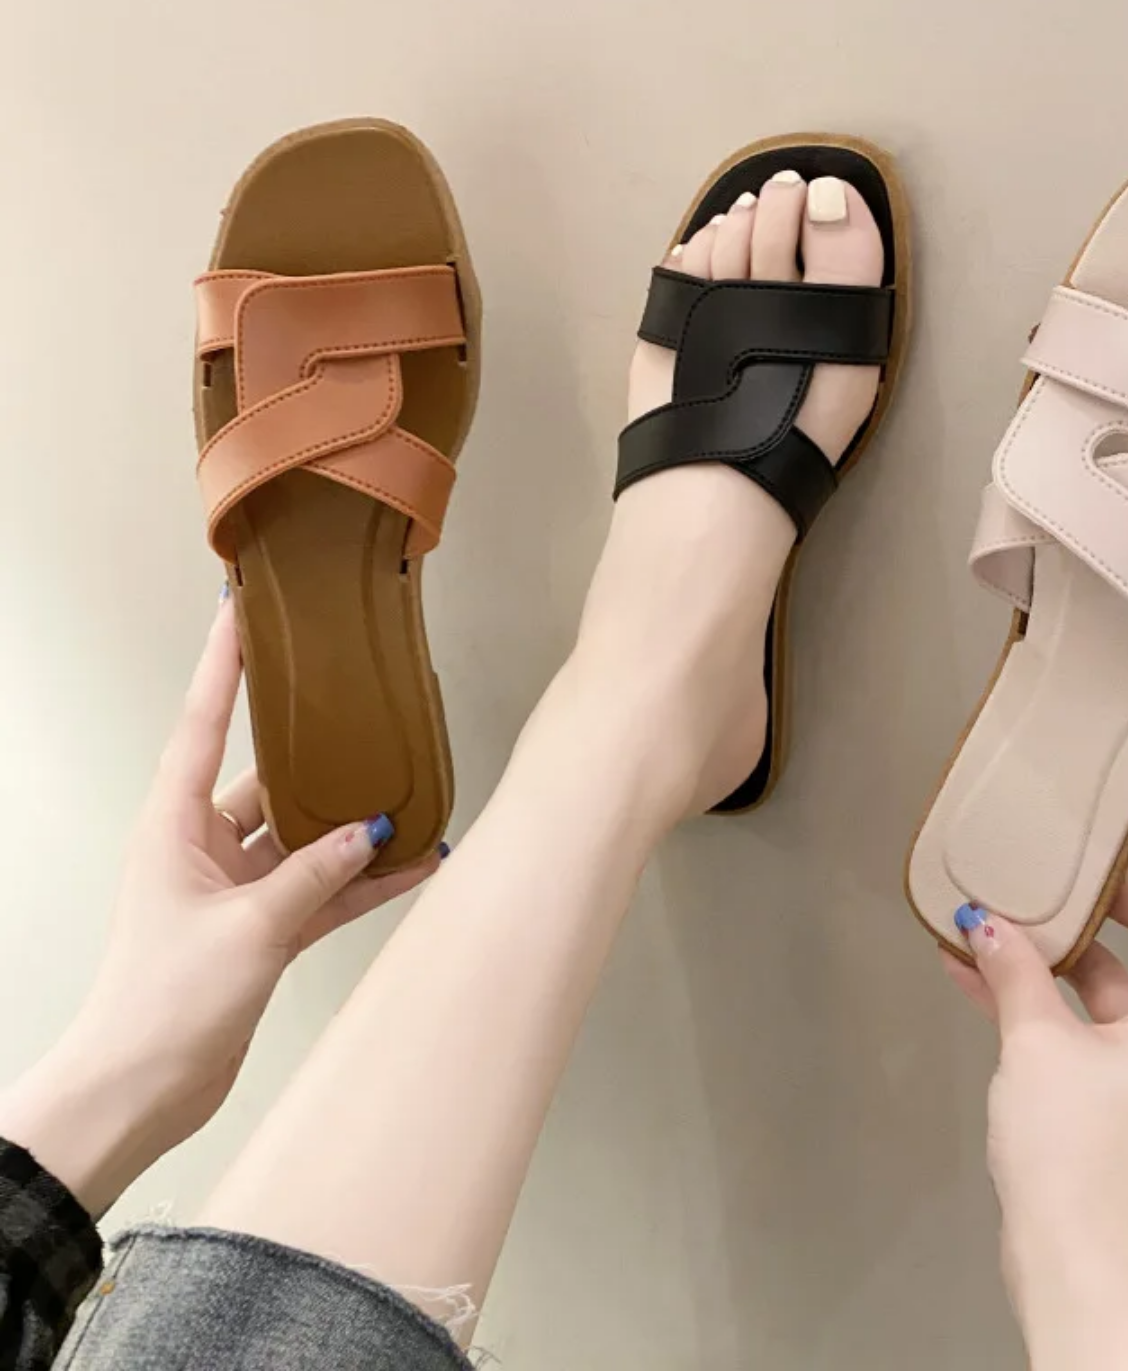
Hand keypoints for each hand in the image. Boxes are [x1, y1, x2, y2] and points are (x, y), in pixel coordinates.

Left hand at [0, 598, 439, 1214]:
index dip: (224, 666)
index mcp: (173, 825)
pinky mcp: (260, 928)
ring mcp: (234, 888)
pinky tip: (412, 867)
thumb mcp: (249, 927)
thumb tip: (370, 830)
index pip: (204, 725)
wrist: (142, 1089)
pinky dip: (361, 882)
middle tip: (359, 708)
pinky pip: (321, 889)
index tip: (242, 611)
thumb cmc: (163, 1002)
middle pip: (268, 781)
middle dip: (319, 756)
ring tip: (411, 800)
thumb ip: (315, 874)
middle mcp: (202, 846)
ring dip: (353, 830)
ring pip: (305, 840)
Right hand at [945, 726, 1127, 1370]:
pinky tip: (966, 966)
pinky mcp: (1112, 1084)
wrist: (1077, 1273)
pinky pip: (1074, 1011)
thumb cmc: (1080, 1157)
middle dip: (1097, 876)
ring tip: (987, 896)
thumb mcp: (1039, 1049)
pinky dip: (1030, 990)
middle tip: (1062, 818)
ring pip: (1103, 967)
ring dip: (1045, 940)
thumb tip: (982, 922)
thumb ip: (1013, 973)